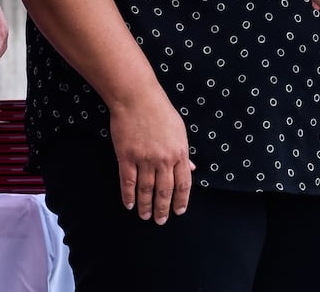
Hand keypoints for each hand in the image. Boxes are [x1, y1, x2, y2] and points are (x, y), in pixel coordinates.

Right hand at [109, 85, 193, 223]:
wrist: (137, 98)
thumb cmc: (160, 110)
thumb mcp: (179, 130)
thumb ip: (184, 152)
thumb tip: (192, 168)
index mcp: (179, 152)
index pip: (183, 183)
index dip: (181, 200)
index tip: (178, 211)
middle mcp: (163, 159)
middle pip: (165, 191)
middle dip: (163, 208)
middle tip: (160, 220)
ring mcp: (144, 159)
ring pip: (146, 190)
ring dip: (146, 206)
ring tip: (145, 216)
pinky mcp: (127, 157)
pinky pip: (128, 182)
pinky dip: (128, 196)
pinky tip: (129, 204)